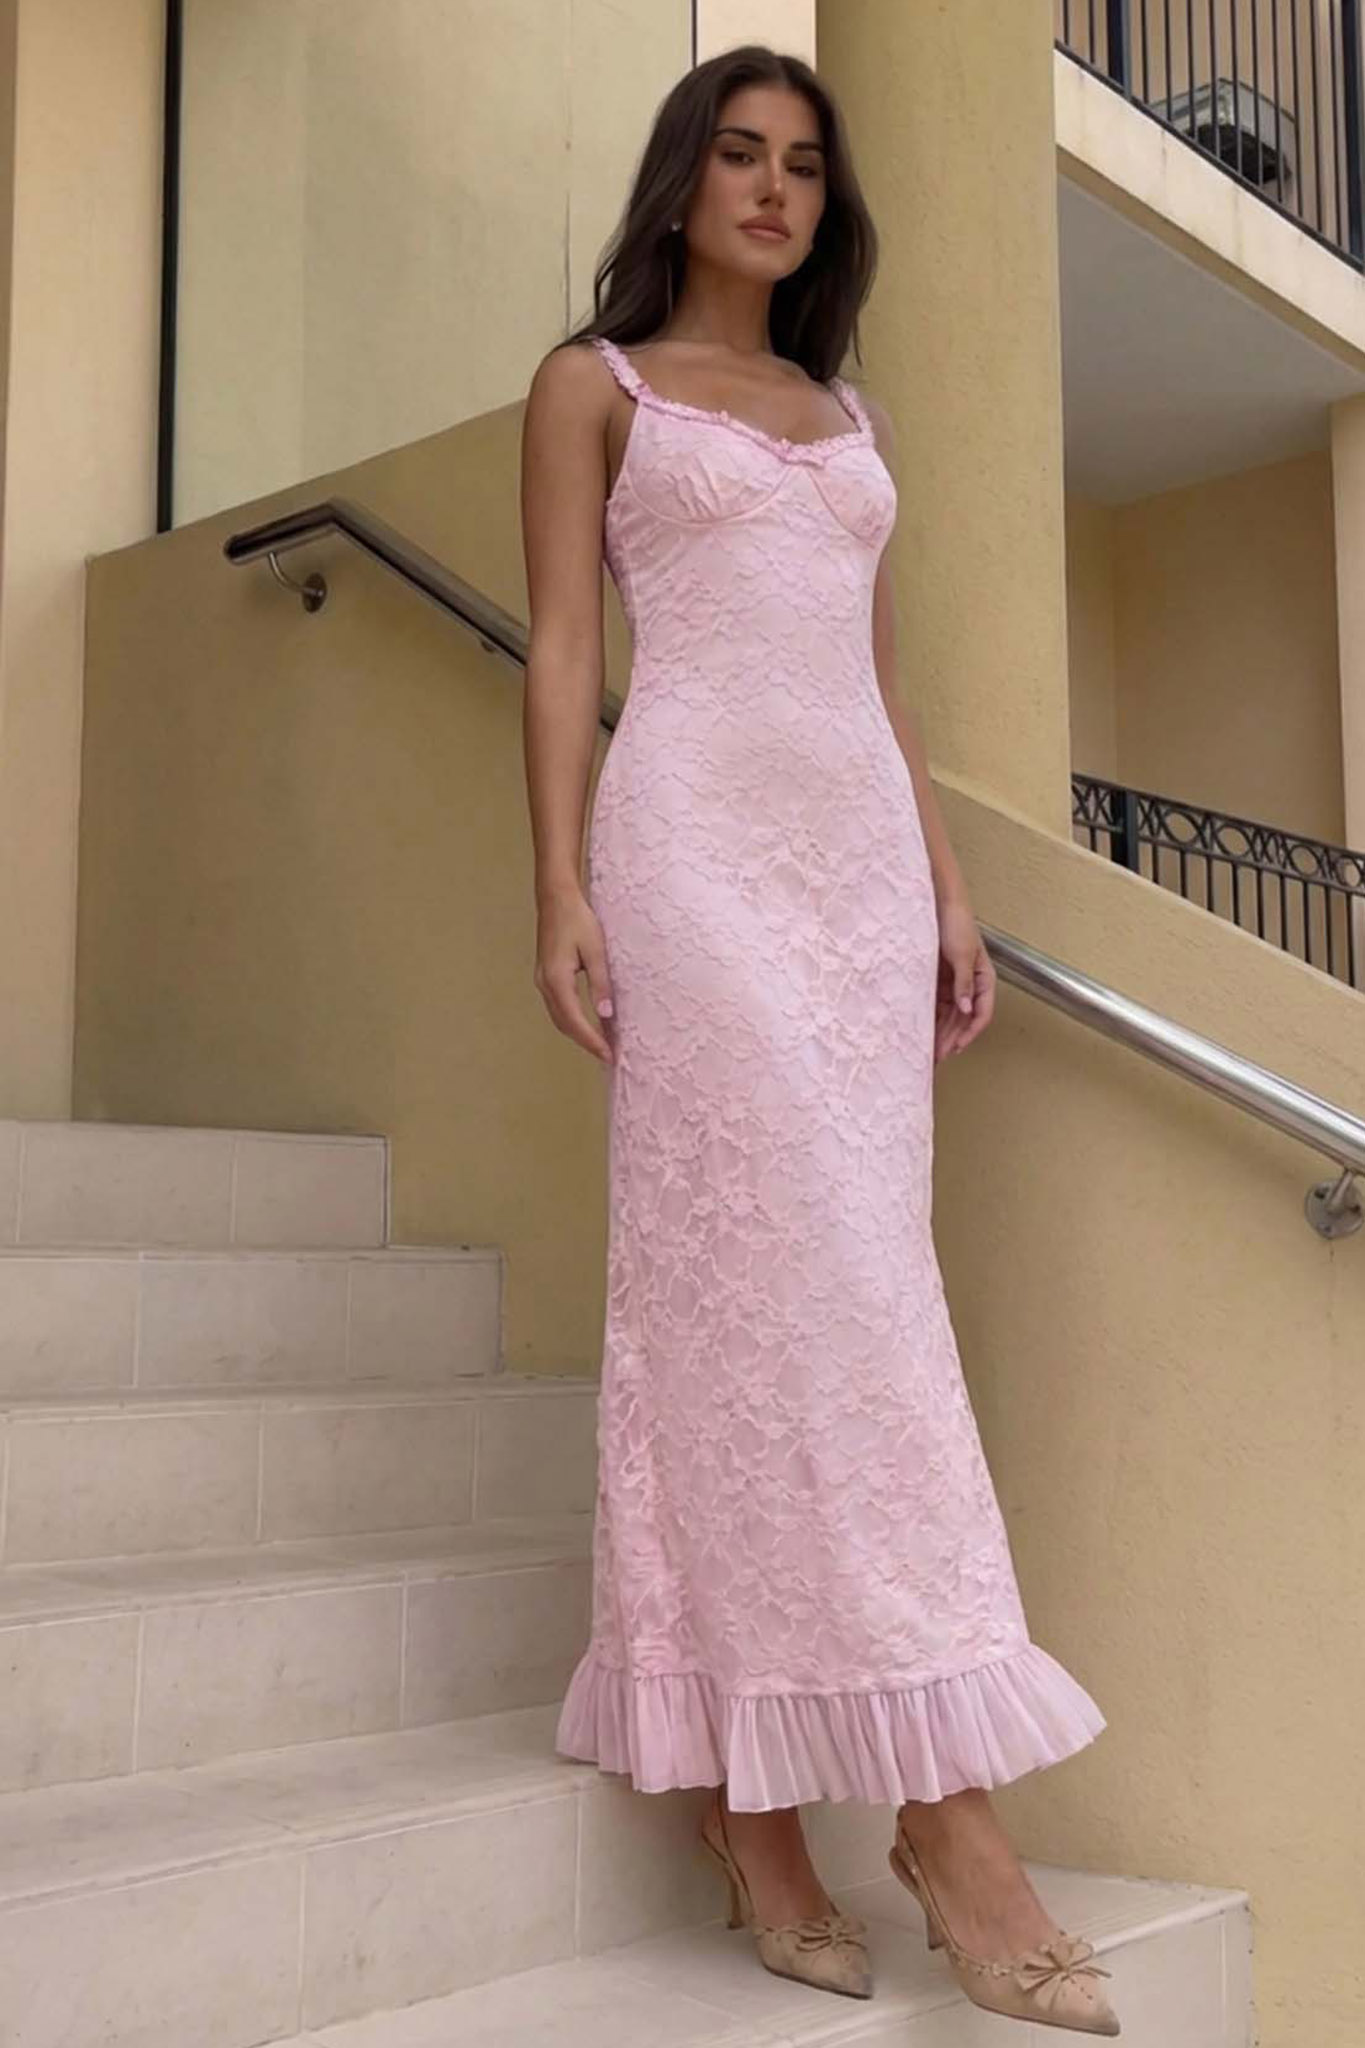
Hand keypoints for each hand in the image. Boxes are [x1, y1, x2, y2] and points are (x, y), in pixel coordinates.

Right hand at [534, 885, 614, 1065]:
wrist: (556, 899)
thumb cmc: (577, 919)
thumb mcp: (596, 950)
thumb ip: (600, 983)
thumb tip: (605, 1013)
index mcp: (556, 978)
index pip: (575, 1020)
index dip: (592, 1040)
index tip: (608, 1055)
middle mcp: (544, 984)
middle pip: (564, 1024)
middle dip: (585, 1042)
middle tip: (608, 1056)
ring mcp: (542, 981)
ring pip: (559, 1018)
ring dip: (578, 1034)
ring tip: (600, 1045)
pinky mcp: (545, 977)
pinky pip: (558, 1007)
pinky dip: (572, 1020)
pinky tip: (587, 1024)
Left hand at [934, 898, 994, 1061]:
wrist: (938, 902)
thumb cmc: (956, 923)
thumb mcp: (962, 954)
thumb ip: (964, 983)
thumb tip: (966, 1009)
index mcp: (984, 979)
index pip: (981, 1013)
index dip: (970, 1033)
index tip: (956, 1048)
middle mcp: (970, 984)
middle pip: (963, 1019)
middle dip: (951, 1039)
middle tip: (936, 1058)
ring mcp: (953, 983)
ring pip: (949, 1015)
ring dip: (940, 1033)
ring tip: (927, 1052)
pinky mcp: (937, 980)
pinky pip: (935, 1005)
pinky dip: (929, 1019)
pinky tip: (919, 1032)